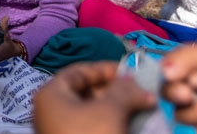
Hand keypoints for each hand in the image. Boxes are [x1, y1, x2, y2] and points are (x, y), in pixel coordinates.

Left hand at [34, 61, 155, 133]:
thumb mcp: (110, 110)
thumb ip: (124, 91)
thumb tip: (139, 84)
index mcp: (51, 95)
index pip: (79, 71)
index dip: (106, 69)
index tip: (132, 72)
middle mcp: (53, 111)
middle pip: (87, 92)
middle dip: (117, 92)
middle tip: (143, 93)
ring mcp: (62, 131)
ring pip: (93, 113)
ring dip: (119, 109)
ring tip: (145, 109)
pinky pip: (94, 130)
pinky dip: (113, 125)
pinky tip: (135, 126)